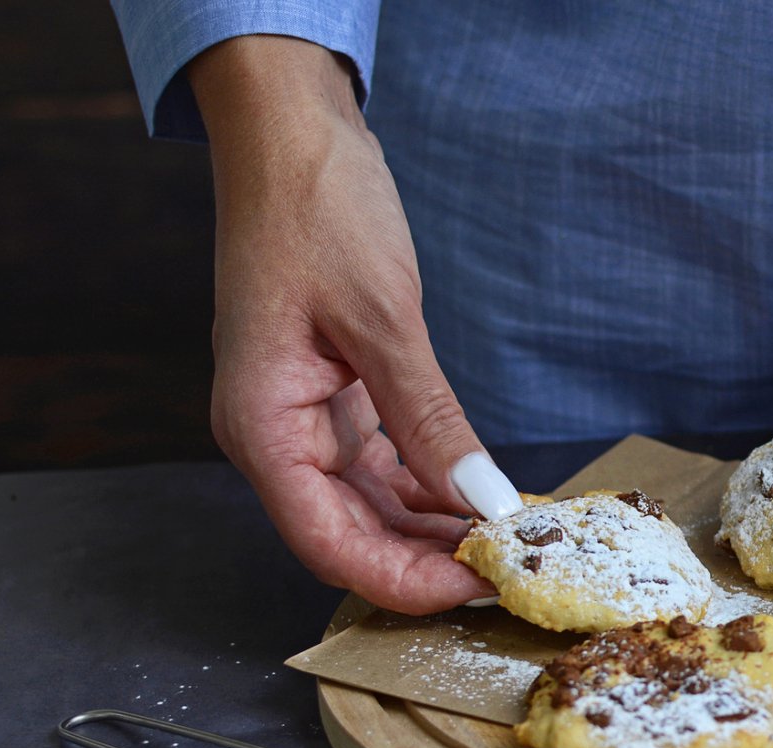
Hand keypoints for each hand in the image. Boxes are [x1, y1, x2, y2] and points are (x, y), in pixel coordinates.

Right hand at [191, 37, 516, 612]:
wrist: (292, 135)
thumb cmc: (317, 208)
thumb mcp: (383, 319)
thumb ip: (430, 419)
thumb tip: (480, 500)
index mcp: (262, 426)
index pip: (328, 543)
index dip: (402, 580)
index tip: (476, 587)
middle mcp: (275, 434)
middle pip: (350, 536)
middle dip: (427, 562)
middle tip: (510, 572)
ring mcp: (304, 416)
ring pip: (370, 506)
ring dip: (432, 529)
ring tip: (506, 540)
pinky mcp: (335, 394)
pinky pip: (381, 464)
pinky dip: (429, 483)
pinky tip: (479, 495)